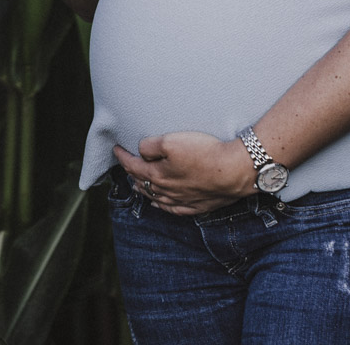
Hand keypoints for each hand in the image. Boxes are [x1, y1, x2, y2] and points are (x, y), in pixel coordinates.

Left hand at [113, 131, 255, 214]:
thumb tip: (140, 151)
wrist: (233, 171)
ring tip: (138, 184)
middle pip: (143, 184)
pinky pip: (173, 208)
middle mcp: (166, 191)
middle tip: (126, 165)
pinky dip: (162, 205)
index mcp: (157, 175)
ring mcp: (182, 200)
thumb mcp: (171, 141)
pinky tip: (161, 204)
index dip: (123, 157)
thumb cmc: (203, 153)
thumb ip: (151, 146)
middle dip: (132, 174)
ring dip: (145, 190)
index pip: (133, 167)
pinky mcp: (197, 205)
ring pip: (156, 198)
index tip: (116, 148)